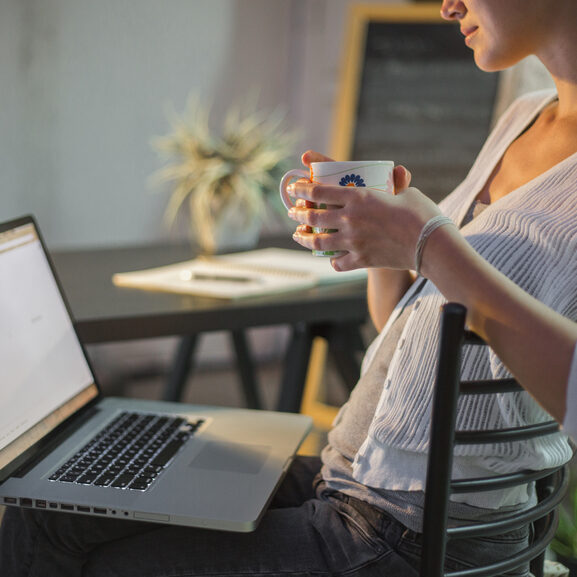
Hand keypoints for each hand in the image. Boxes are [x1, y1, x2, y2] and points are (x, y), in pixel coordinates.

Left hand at [288, 154, 440, 270]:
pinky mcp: (361, 259)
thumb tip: (398, 171)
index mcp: (358, 197)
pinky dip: (333, 260)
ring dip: (304, 238)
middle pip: (313, 217)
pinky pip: (338, 262)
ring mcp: (353, 241)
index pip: (318, 191)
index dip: (301, 190)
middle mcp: (350, 219)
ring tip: (298, 235)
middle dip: (298, 214)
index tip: (294, 189)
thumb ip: (396, 183)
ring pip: (318, 241)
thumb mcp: (406, 192)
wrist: (432, 244)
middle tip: (293, 212)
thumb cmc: (422, 213)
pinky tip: (331, 257)